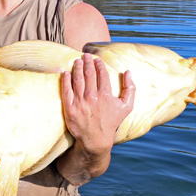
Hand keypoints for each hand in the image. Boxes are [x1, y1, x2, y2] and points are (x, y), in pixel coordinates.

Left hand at [57, 54, 134, 183]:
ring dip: (76, 67)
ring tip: (76, 61)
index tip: (96, 59)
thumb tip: (128, 72)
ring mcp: (80, 102)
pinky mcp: (69, 107)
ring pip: (77, 79)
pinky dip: (66, 79)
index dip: (99, 64)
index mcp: (106, 95)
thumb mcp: (126, 107)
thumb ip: (130, 88)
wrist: (95, 139)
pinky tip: (66, 73)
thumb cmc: (111, 122)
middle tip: (85, 56)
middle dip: (87, 62)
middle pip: (88, 73)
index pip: (101, 74)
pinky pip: (66, 90)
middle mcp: (92, 97)